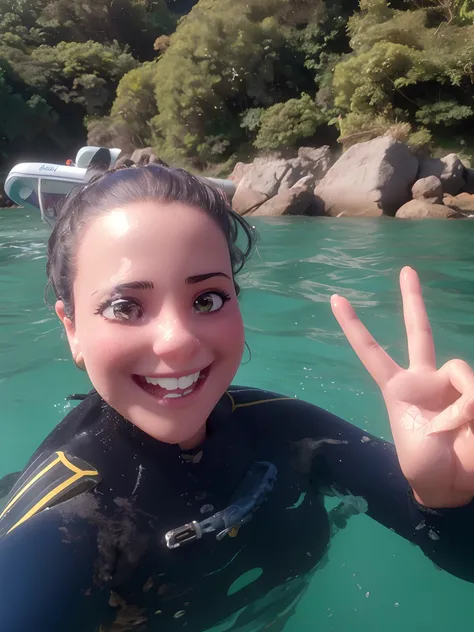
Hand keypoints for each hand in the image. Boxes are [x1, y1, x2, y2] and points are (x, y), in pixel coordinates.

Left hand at [331, 267, 473, 507]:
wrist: (452, 487)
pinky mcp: (472, 394)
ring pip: (459, 368)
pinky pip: (473, 389)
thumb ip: (446, 418)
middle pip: (419, 331)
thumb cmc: (424, 468)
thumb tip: (469, 401)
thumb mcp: (418, 449)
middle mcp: (424, 378)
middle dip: (412, 299)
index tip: (336, 299)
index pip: (370, 351)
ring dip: (462, 402)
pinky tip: (470, 428)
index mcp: (397, 387)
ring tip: (456, 430)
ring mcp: (451, 384)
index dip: (354, 326)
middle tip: (405, 270)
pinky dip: (471, 408)